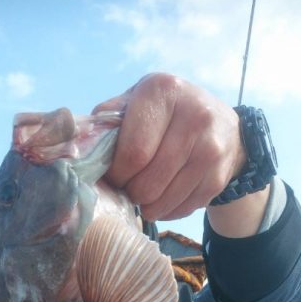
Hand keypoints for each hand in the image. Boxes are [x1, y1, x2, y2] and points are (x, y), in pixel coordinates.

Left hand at [92, 73, 246, 221]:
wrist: (224, 127)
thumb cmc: (166, 115)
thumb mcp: (137, 103)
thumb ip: (108, 120)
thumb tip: (76, 147)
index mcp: (164, 91)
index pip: (132, 153)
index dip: (117, 173)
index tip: (115, 174)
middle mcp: (194, 116)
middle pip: (146, 182)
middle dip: (130, 192)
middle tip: (129, 186)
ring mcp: (211, 149)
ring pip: (162, 201)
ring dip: (146, 205)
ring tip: (145, 192)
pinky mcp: (219, 176)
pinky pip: (180, 209)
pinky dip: (166, 210)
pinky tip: (165, 195)